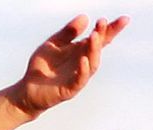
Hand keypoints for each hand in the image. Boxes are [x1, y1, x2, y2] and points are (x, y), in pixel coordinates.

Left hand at [9, 15, 127, 117]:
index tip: (124, 19)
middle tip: (102, 22)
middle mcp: (83, 63)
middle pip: (98, 49)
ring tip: (94, 36)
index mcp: (80, 51)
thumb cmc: (41, 67)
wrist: (28, 90)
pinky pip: (80, 80)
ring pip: (92, 64)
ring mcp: (78, 77)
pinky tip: (83, 60)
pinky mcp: (69, 90)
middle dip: (103, 36)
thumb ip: (68, 32)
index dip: (111, 29)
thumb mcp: (53, 43)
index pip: (100, 39)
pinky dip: (83, 70)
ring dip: (94, 50)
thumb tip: (85, 17)